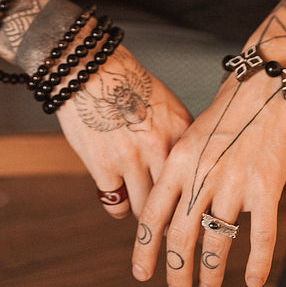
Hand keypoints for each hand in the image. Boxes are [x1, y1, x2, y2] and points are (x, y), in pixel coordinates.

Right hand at [55, 45, 192, 220]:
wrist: (87, 67)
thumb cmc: (125, 82)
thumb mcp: (164, 103)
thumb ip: (176, 135)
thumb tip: (186, 170)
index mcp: (180, 127)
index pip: (197, 176)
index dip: (193, 194)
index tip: (192, 207)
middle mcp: (160, 145)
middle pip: (174, 199)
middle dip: (170, 211)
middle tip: (167, 219)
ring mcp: (132, 159)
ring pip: (145, 209)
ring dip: (143, 211)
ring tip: (142, 207)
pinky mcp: (104, 168)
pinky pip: (117, 206)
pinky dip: (118, 205)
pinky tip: (118, 195)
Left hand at [131, 69, 285, 286]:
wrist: (266, 83)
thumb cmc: (229, 111)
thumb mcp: (192, 136)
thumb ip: (180, 171)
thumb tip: (168, 211)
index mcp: (179, 160)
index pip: (153, 214)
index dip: (145, 249)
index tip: (141, 273)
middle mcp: (202, 173)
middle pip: (181, 236)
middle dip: (177, 270)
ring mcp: (234, 181)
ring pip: (217, 241)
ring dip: (211, 272)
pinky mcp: (265, 185)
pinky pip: (261, 235)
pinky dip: (257, 263)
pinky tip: (254, 281)